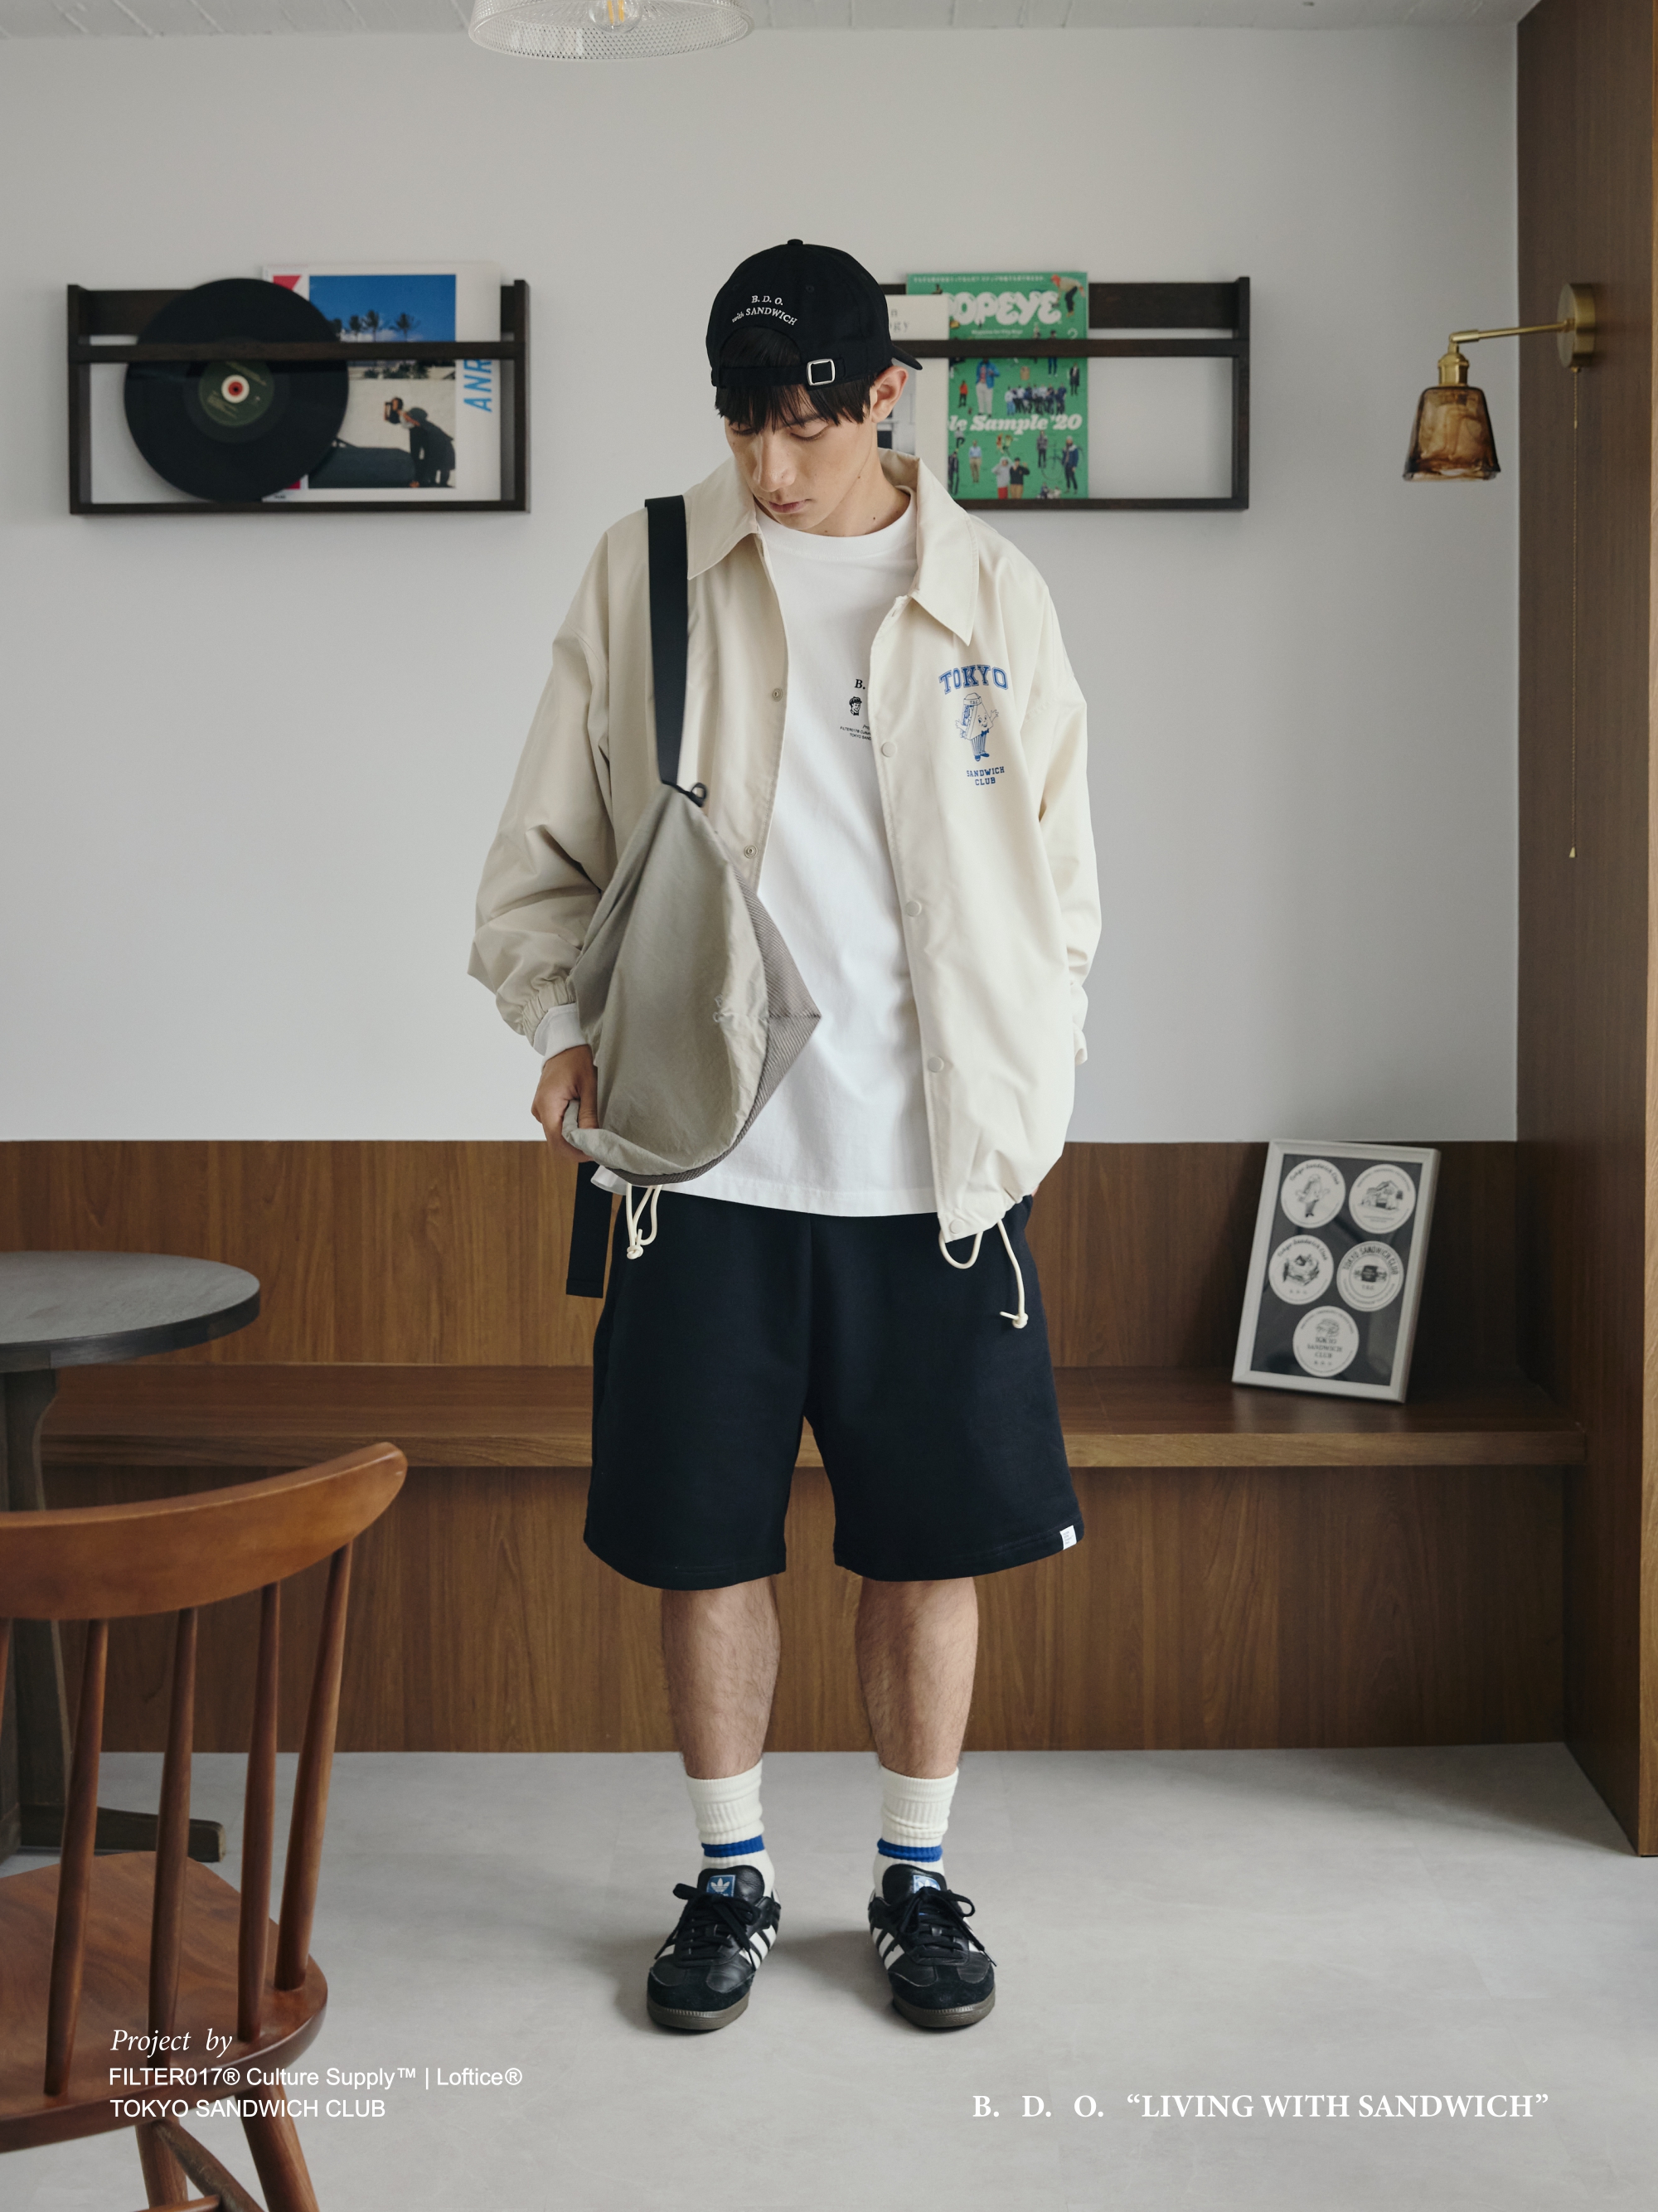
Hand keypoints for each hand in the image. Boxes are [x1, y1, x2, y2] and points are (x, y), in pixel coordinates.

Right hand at [533, 1044, 598, 1163]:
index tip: (593, 1153)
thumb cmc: (575, 1060)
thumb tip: (590, 1139)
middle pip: (556, 1141)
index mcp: (547, 1104)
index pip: (557, 1141)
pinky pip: (556, 1124)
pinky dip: (570, 1127)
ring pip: (556, 1134)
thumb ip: (588, 1115)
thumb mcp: (588, 1087)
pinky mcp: (544, 1107)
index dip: (575, 1152)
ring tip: (591, 1127)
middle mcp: (539, 1110)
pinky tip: (582, 1118)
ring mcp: (540, 1109)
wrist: (563, 1044)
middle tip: (596, 1144)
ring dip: (573, 1136)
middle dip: (576, 1147)